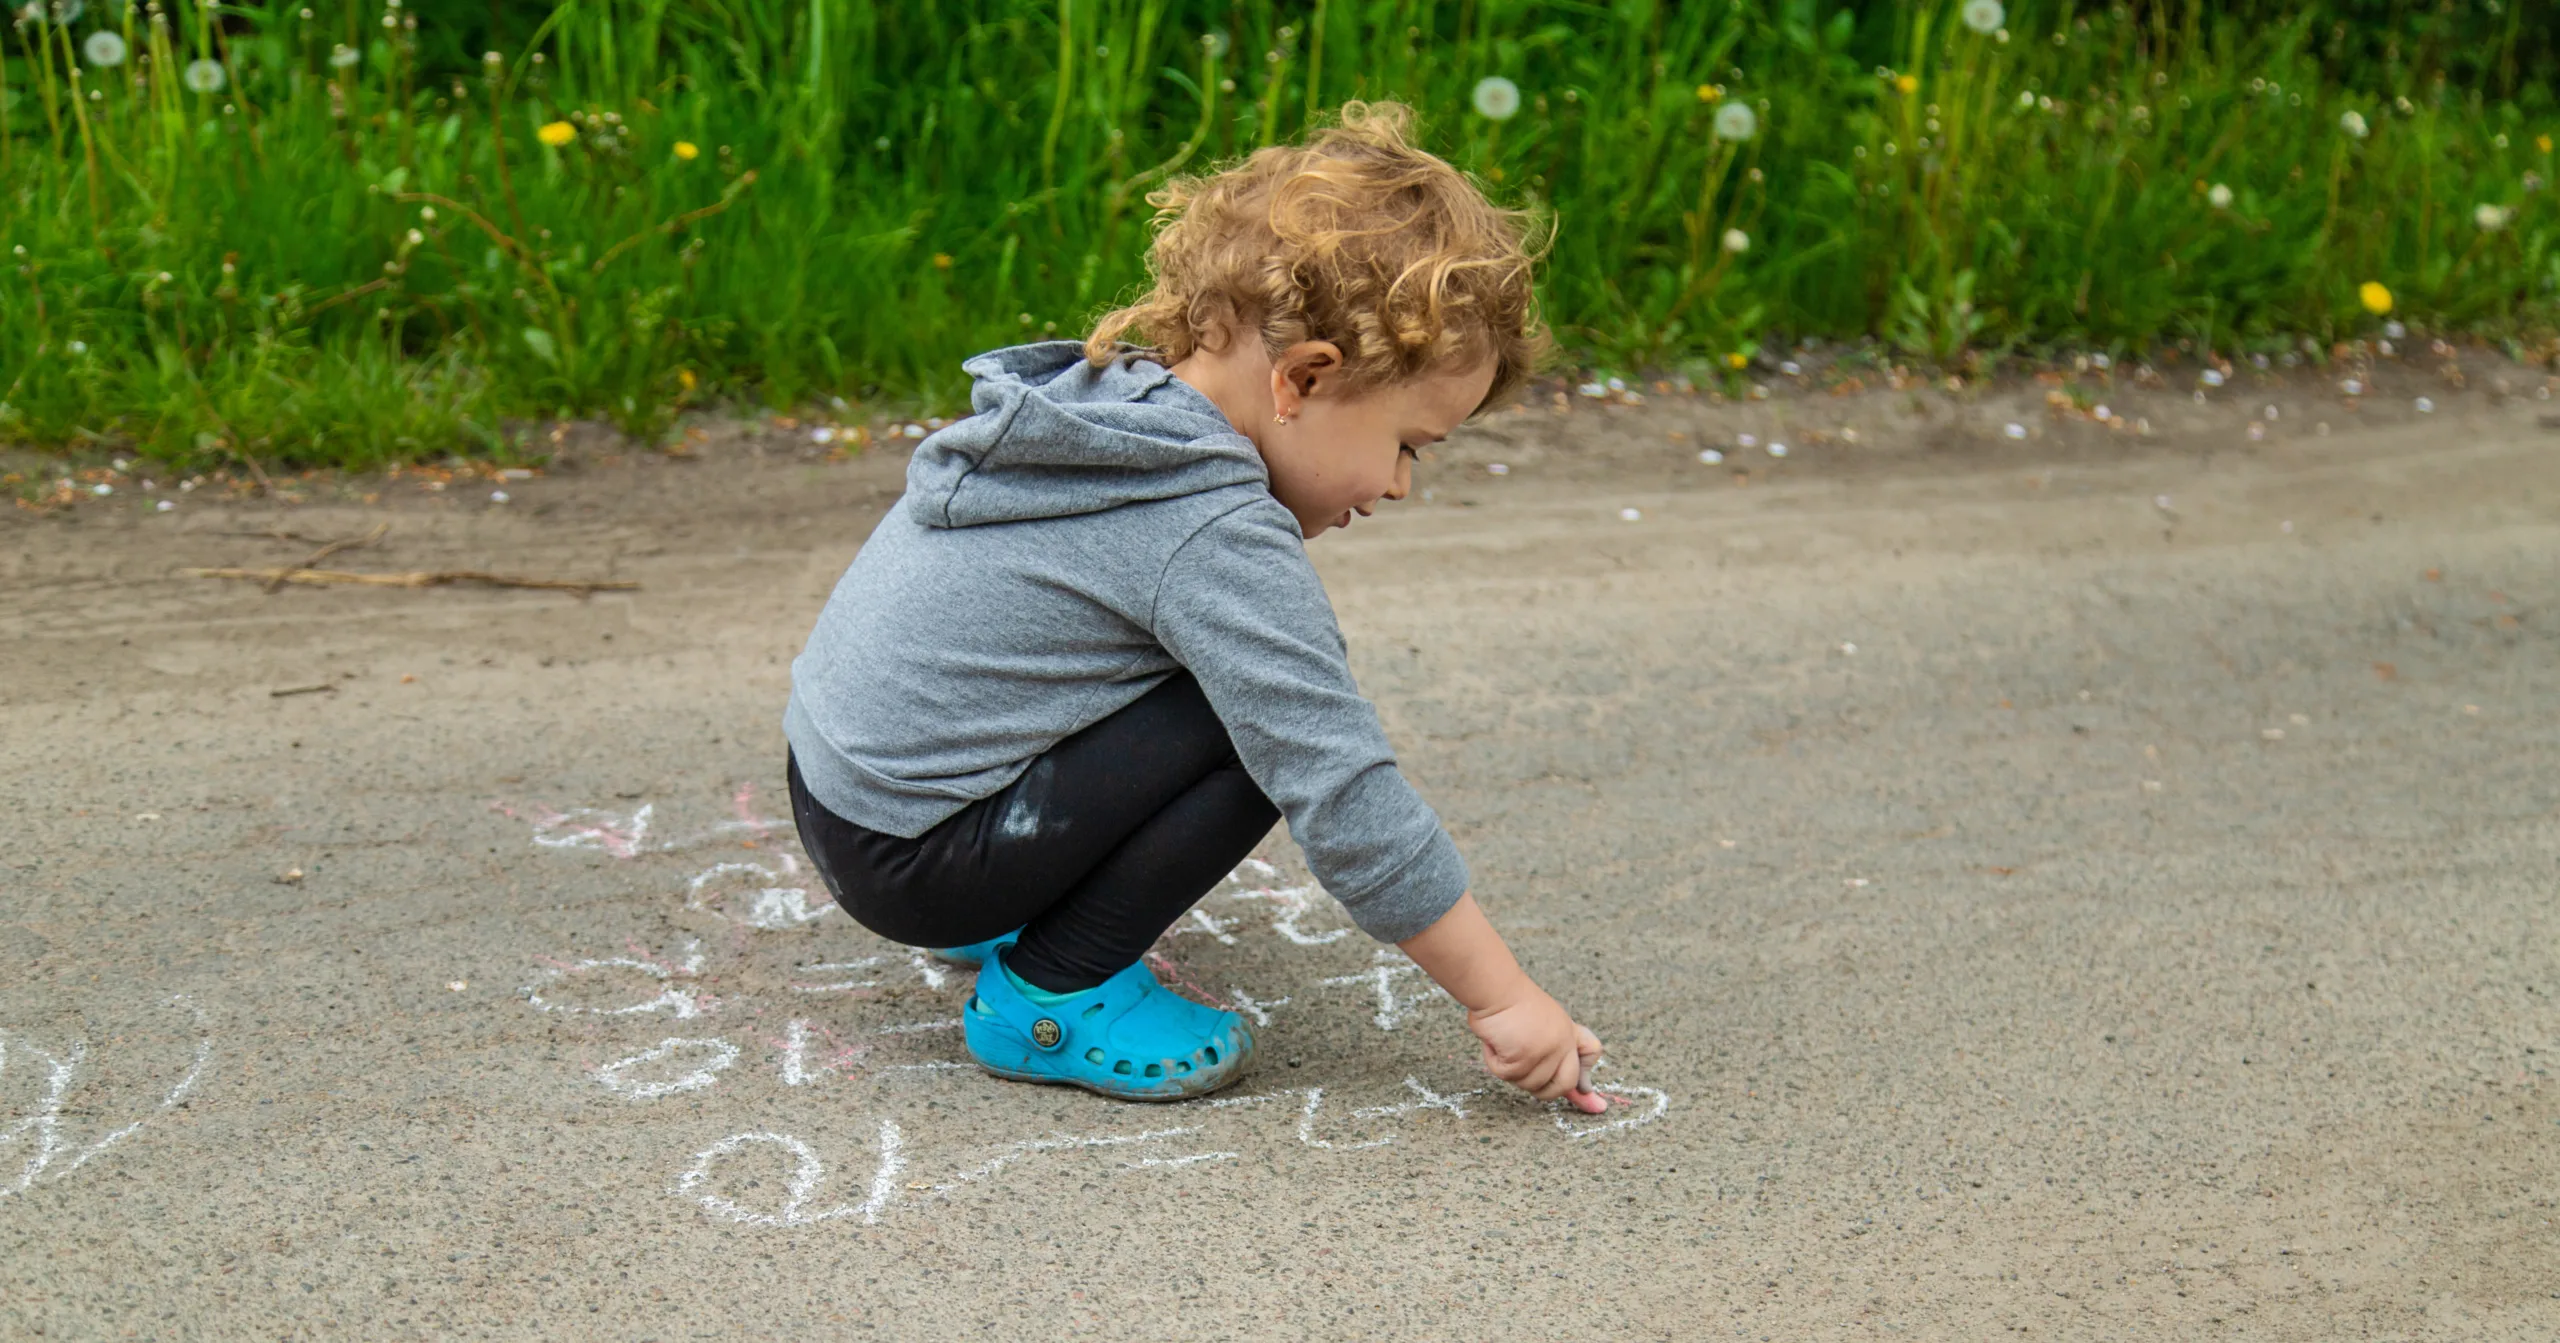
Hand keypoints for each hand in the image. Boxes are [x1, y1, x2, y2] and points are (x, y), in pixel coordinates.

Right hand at [1467, 989, 1606, 1113]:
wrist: (1496, 988)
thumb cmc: (1511, 1003)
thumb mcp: (1544, 1023)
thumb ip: (1559, 1049)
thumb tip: (1580, 1086)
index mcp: (1568, 1030)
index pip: (1591, 1053)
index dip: (1587, 1081)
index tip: (1597, 1105)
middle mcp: (1563, 1042)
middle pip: (1563, 1085)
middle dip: (1544, 1090)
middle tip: (1521, 1069)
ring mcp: (1546, 1051)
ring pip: (1528, 1084)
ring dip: (1510, 1068)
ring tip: (1504, 1041)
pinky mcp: (1525, 1056)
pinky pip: (1506, 1075)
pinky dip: (1495, 1061)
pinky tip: (1495, 1040)